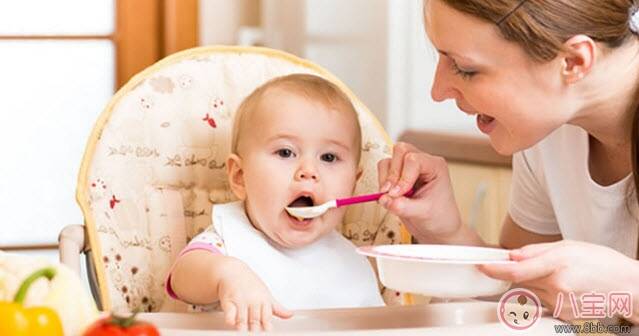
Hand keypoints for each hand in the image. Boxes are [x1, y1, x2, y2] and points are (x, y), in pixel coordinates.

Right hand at [217, 259, 292, 330]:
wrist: (232, 271)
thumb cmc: (250, 284)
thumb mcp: (266, 294)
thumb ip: (277, 308)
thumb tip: (290, 315)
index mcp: (264, 300)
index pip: (267, 317)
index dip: (267, 327)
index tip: (267, 332)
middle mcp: (253, 300)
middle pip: (255, 319)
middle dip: (255, 329)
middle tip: (255, 334)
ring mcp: (240, 300)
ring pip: (242, 318)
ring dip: (243, 327)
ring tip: (244, 333)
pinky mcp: (228, 300)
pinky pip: (229, 311)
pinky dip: (230, 318)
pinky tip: (231, 323)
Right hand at [377, 142, 463, 242]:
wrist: (438, 228)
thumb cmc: (439, 218)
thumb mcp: (423, 213)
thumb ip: (402, 206)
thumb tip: (385, 199)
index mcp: (435, 166)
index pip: (414, 160)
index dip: (403, 177)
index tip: (398, 194)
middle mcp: (422, 163)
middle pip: (400, 151)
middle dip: (393, 174)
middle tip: (391, 193)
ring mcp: (409, 168)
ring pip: (389, 160)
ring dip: (385, 178)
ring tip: (391, 195)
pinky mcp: (398, 176)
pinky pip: (383, 169)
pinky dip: (381, 182)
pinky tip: (389, 196)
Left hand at [478, 240, 638, 321]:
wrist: (629, 287)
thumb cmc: (603, 263)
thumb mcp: (569, 246)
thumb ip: (536, 251)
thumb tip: (512, 255)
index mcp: (557, 265)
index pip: (516, 271)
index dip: (495, 269)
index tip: (483, 266)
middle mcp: (556, 287)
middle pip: (521, 282)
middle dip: (521, 274)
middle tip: (538, 267)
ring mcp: (560, 304)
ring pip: (532, 292)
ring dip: (537, 284)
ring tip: (562, 277)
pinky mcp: (564, 315)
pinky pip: (545, 302)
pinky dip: (549, 294)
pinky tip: (567, 288)